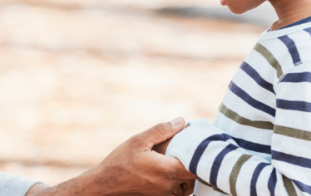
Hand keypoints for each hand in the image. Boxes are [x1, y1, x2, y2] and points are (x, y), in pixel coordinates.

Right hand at [26, 118, 196, 195]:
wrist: (104, 185)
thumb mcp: (139, 140)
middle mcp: (169, 185)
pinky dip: (179, 181)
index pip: (197, 166)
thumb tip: (182, 121)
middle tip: (195, 149)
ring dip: (188, 174)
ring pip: (187, 185)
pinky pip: (177, 191)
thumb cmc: (119, 161)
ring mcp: (164, 194)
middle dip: (197, 164)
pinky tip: (171, 170)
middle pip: (195, 177)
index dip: (204, 156)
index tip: (206, 144)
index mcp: (166, 170)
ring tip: (183, 159)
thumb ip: (162, 131)